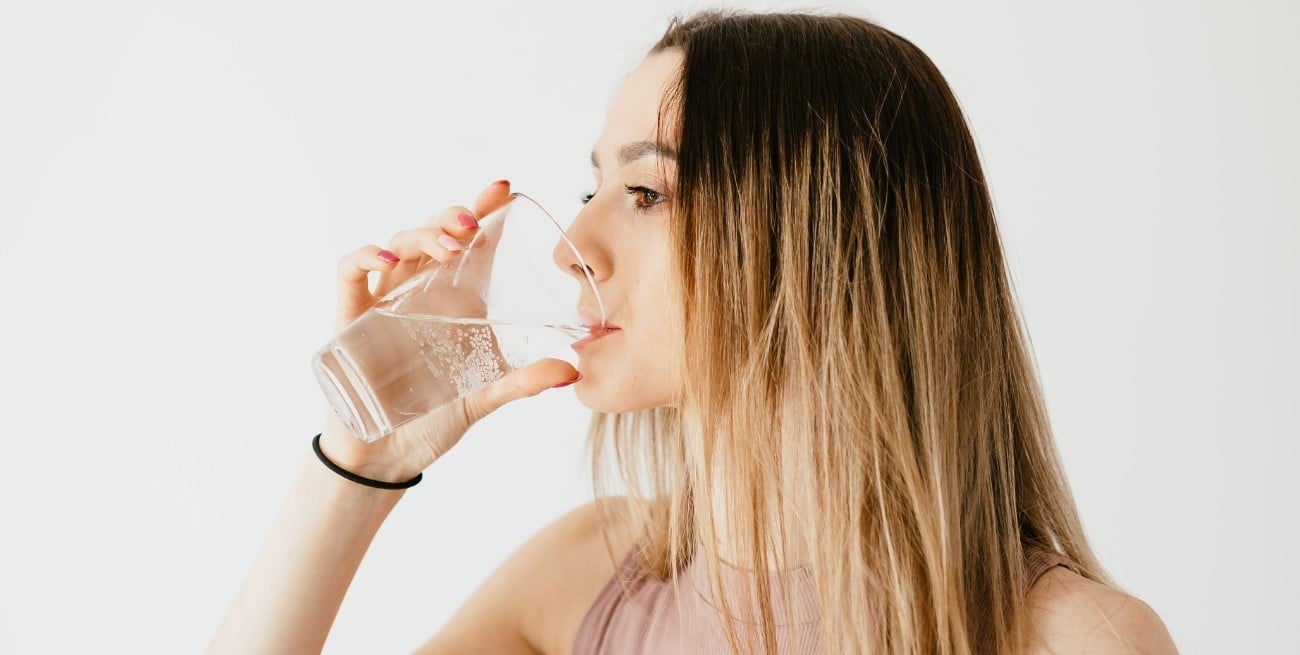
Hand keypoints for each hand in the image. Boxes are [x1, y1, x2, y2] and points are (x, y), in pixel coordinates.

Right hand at [319, 180, 580, 482]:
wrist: (386, 458)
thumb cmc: (433, 420)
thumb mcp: (484, 397)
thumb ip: (523, 381)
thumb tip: (572, 370)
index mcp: (455, 300)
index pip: (469, 243)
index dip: (483, 211)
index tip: (502, 189)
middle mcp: (419, 292)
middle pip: (434, 234)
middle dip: (453, 218)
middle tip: (474, 224)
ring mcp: (383, 301)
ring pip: (397, 245)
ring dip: (422, 235)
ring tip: (448, 245)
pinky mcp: (349, 318)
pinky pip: (349, 272)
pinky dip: (364, 256)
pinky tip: (387, 259)